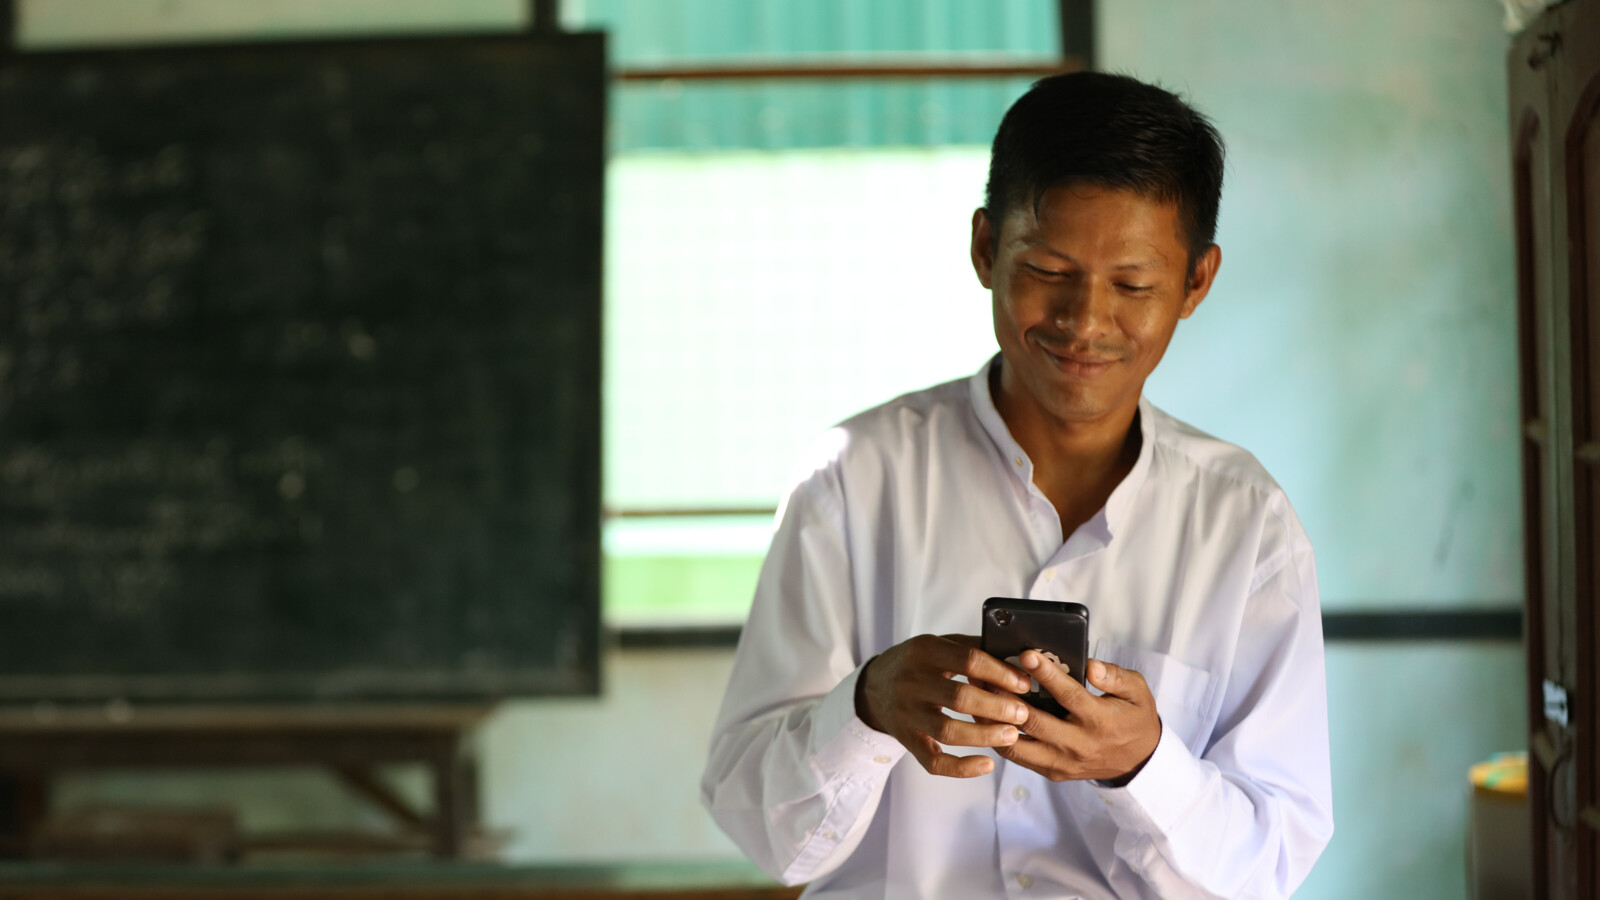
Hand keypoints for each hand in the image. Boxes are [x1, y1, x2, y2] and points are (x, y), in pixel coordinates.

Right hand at [856, 634, 1033, 777]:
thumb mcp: (937, 644)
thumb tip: (1015, 655)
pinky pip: (933, 761)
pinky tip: (986, 764)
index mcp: (923, 651)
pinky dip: (961, 768)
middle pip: (960, 697)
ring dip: (985, 735)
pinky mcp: (906, 740)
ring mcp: (907, 714)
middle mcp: (911, 682)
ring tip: (1012, 736)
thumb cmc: (916, 664)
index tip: (1024, 684)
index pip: (968, 660)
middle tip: (1023, 713)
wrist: (873, 688)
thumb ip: (971, 647)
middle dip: (997, 707)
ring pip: (948, 731)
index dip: (1000, 673)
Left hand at [993, 651, 1161, 784]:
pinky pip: (1019, 757)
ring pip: (1017, 745)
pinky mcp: (1053, 772)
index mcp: (1099, 720)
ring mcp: (1063, 762)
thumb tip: (1090, 667)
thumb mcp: (1137, 692)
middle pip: (1033, 722)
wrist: (1139, 762)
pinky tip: (984, 717)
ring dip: (993, 721)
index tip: (1026, 654)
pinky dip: (999, 737)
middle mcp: (1078, 743)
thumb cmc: (1134, 718)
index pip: (1068, 695)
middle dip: (1006, 697)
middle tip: (984, 673)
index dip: (1045, 674)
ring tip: (975, 696)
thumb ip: (1115, 676)